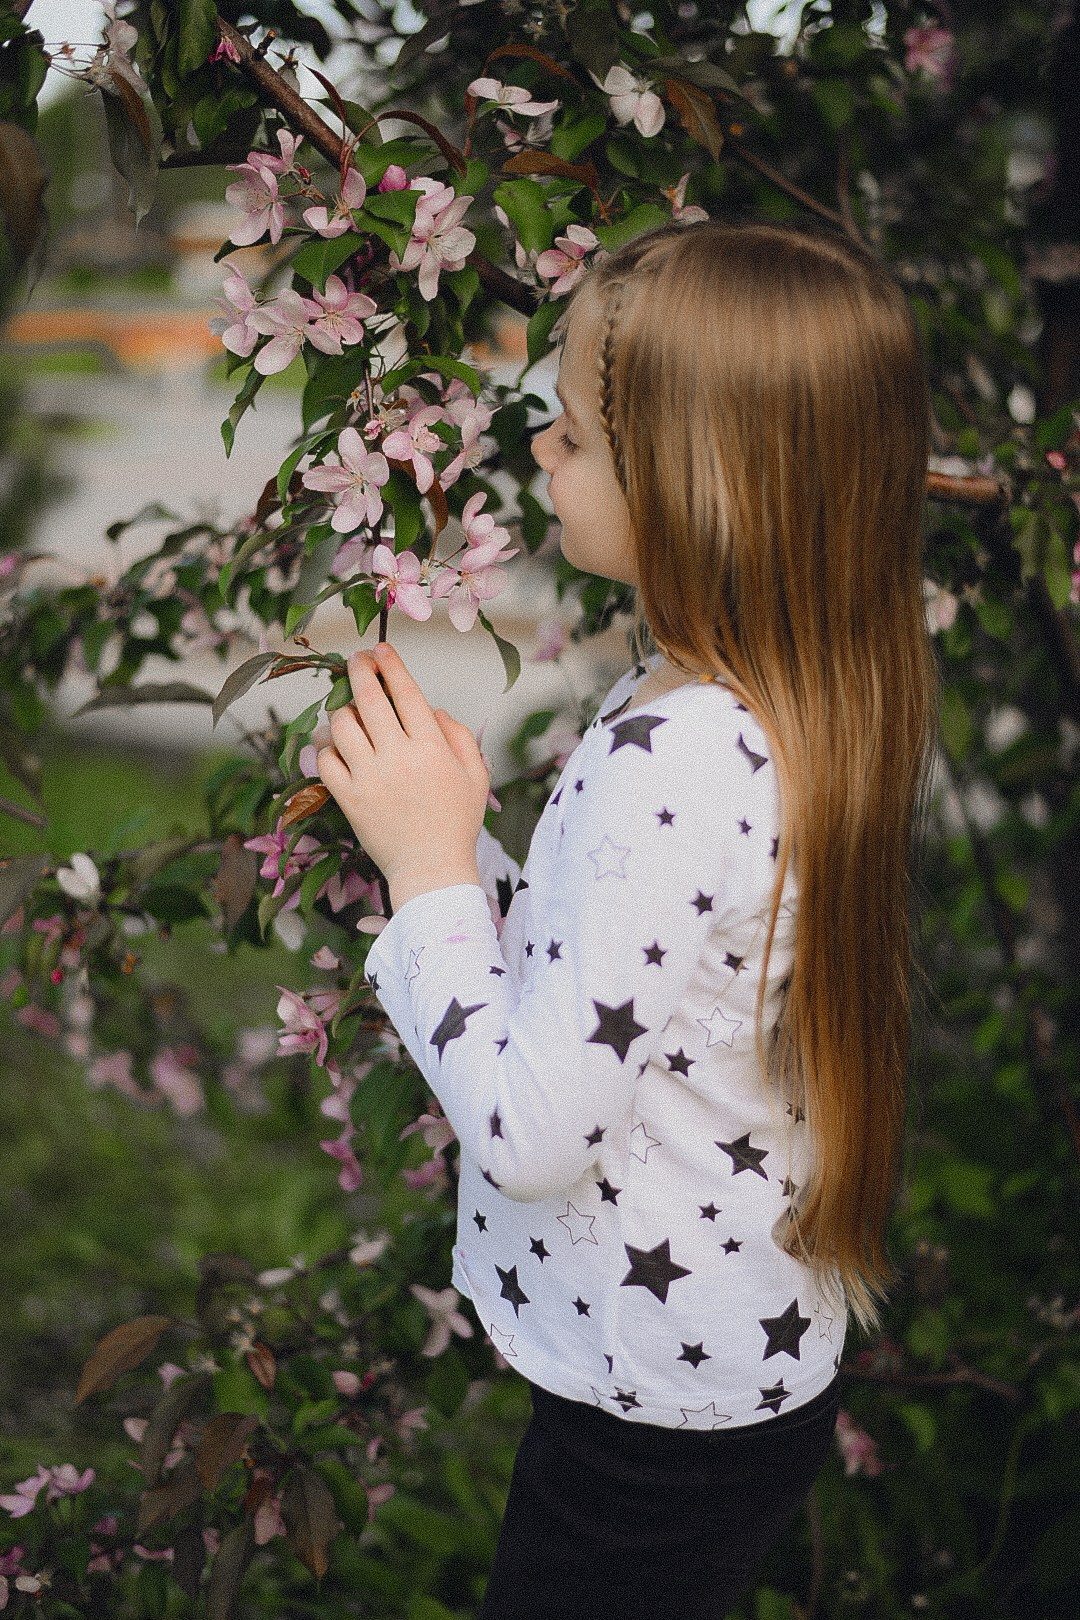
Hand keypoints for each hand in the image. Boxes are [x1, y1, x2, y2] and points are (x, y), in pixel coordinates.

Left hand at [316, 642, 487, 910]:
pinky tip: (337, 748)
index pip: (405, 692)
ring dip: (343, 711)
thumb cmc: (457, 823)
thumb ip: (459, 736)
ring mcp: (368, 777)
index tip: (381, 649)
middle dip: (359, 670)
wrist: (431, 870)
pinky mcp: (348, 798)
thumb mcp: (475, 776)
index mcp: (431, 748)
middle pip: (368, 697)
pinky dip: (327, 748)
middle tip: (356, 661)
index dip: (391, 664)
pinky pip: (324, 760)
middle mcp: (397, 757)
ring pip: (341, 725)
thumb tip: (432, 709)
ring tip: (350, 711)